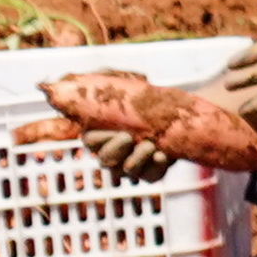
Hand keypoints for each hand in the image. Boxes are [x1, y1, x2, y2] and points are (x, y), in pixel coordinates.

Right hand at [85, 47, 238, 184]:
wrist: (175, 111)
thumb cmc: (143, 97)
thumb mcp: (123, 84)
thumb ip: (105, 82)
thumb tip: (81, 80)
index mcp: (100, 133)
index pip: (90, 141)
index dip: (98, 139)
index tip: (116, 129)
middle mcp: (111, 154)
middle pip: (105, 160)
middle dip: (116, 150)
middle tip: (128, 137)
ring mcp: (130, 166)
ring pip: (127, 170)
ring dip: (138, 159)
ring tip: (150, 146)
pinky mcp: (150, 174)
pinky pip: (150, 176)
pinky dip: (156, 167)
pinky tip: (163, 155)